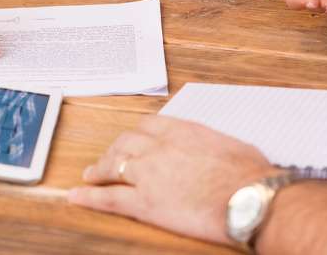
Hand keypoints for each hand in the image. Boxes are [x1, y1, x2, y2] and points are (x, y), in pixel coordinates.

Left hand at [69, 115, 277, 245]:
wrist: (249, 196)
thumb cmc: (250, 174)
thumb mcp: (233, 147)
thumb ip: (215, 146)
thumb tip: (221, 153)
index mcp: (184, 130)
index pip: (149, 124)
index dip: (136, 133)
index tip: (133, 139)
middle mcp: (161, 146)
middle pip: (127, 142)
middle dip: (115, 150)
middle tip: (109, 158)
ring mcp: (149, 173)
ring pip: (114, 165)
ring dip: (99, 169)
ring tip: (90, 175)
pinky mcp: (144, 202)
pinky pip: (109, 197)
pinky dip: (89, 196)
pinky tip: (77, 196)